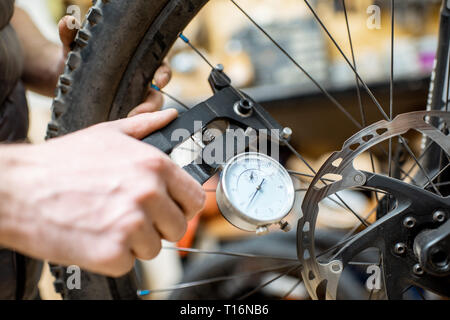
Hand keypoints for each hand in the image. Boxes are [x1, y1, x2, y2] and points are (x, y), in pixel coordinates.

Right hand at [0, 109, 204, 276]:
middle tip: (132, 216)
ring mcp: (132, 225)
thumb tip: (169, 117)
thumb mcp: (108, 134)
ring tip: (107, 222)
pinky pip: (129, 262)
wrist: (19, 189)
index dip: (181, 205)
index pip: (194, 198)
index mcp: (154, 166)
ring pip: (154, 247)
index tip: (169, 207)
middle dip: (159, 225)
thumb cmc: (61, 163)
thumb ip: (146, 126)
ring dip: (135, 241)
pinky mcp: (113, 253)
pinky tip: (95, 235)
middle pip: (178, 226)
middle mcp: (148, 194)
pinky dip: (114, 255)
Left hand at [57, 16, 171, 115]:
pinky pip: (133, 119)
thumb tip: (68, 22)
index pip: (161, 66)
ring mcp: (133, 98)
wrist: (61, 76)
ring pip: (148, 110)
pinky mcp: (124, 111)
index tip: (158, 82)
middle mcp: (140, 80)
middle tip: (139, 112)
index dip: (164, 75)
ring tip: (127, 121)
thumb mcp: (74, 45)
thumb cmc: (75, 56)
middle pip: (157, 94)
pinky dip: (131, 124)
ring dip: (142, 117)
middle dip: (152, 105)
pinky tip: (120, 125)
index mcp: (139, 60)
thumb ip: (71, 34)